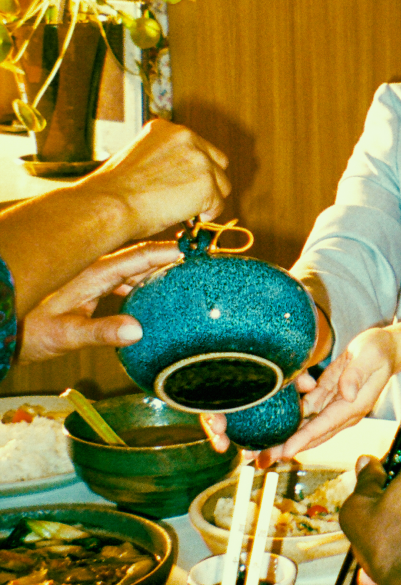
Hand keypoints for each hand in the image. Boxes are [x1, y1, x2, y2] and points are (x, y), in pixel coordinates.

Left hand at [18, 241, 180, 361]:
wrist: (3, 325)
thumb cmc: (28, 331)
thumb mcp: (64, 335)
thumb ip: (101, 332)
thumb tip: (138, 331)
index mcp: (92, 274)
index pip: (137, 257)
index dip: (165, 252)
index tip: (191, 249)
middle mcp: (94, 270)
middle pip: (139, 259)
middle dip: (168, 256)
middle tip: (197, 258)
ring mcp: (91, 278)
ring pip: (131, 270)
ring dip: (156, 271)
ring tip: (183, 275)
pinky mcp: (89, 289)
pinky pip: (122, 280)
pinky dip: (142, 284)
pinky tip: (153, 295)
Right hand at [84, 118, 230, 238]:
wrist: (111, 203)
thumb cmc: (116, 190)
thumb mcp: (139, 158)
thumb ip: (166, 159)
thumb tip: (183, 177)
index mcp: (167, 128)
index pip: (198, 147)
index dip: (195, 169)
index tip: (187, 183)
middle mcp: (187, 137)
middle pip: (218, 163)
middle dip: (209, 182)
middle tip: (191, 200)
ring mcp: (200, 160)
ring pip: (222, 185)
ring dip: (208, 200)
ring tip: (182, 210)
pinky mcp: (208, 184)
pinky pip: (218, 205)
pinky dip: (206, 215)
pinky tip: (186, 217)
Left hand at [247, 327, 395, 466]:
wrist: (386, 348)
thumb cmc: (379, 351)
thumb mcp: (370, 357)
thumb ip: (357, 374)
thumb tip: (347, 394)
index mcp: (353, 407)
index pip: (324, 425)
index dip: (304, 438)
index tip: (286, 452)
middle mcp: (342, 413)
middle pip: (311, 435)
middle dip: (286, 447)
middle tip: (259, 459)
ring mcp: (333, 407)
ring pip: (304, 427)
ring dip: (281, 439)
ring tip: (255, 451)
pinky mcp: (325, 397)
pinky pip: (305, 411)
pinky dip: (287, 419)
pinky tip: (268, 425)